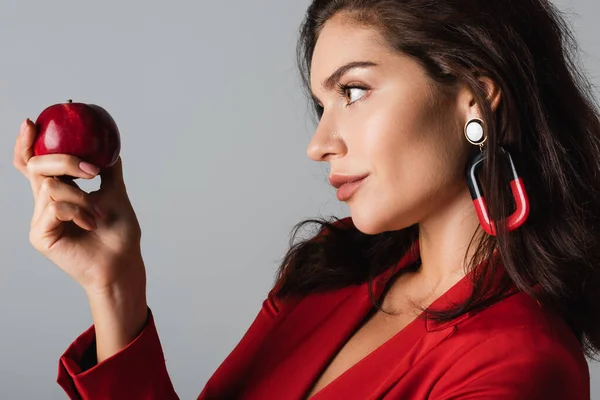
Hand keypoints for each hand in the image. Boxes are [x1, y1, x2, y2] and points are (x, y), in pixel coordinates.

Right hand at [13, 118, 145, 295]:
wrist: (123, 262)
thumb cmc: (119, 234)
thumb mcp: (116, 193)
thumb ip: (108, 170)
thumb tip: (109, 145)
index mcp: (59, 193)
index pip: (34, 164)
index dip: (27, 144)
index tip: (32, 122)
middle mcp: (45, 205)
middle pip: (36, 166)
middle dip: (64, 161)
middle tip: (91, 172)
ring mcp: (40, 220)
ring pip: (50, 186)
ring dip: (81, 196)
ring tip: (98, 213)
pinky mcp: (40, 235)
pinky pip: (54, 207)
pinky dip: (78, 211)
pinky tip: (91, 222)